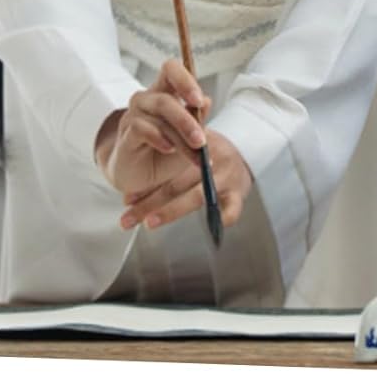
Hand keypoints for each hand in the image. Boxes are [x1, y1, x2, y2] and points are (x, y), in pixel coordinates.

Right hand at [94, 57, 211, 200]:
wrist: (145, 182)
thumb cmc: (167, 155)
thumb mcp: (190, 139)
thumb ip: (198, 120)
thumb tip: (206, 101)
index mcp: (165, 92)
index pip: (171, 70)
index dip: (185, 80)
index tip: (198, 101)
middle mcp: (147, 99)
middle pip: (165, 97)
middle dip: (187, 120)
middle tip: (201, 140)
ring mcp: (134, 115)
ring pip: (158, 113)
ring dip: (179, 133)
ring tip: (193, 151)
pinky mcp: (126, 134)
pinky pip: (141, 128)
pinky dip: (158, 138)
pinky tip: (168, 148)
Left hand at [120, 128, 253, 233]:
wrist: (249, 149)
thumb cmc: (211, 155)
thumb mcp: (192, 148)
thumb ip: (165, 167)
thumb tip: (127, 198)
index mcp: (196, 147)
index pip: (167, 165)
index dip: (146, 185)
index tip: (126, 200)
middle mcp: (211, 159)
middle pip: (177, 183)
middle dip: (149, 203)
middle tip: (127, 220)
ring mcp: (227, 176)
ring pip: (197, 195)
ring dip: (171, 210)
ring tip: (149, 223)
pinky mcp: (239, 193)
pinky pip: (233, 208)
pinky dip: (224, 218)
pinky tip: (213, 230)